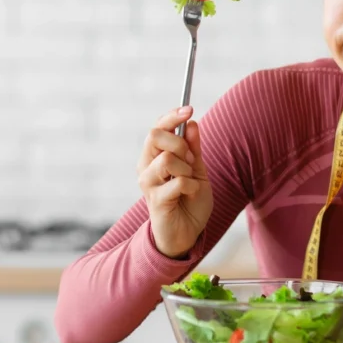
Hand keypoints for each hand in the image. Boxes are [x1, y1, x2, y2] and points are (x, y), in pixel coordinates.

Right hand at [136, 106, 212, 258]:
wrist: (187, 232)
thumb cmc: (189, 200)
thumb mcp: (197, 170)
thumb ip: (194, 148)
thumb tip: (192, 123)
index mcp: (154, 156)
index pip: (157, 127)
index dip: (172, 116)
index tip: (188, 109)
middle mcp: (146, 166)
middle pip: (155, 136)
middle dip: (180, 143)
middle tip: (191, 160)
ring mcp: (148, 183)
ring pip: (166, 158)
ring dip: (186, 168)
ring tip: (190, 181)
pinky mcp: (155, 200)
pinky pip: (178, 182)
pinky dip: (191, 186)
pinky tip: (190, 194)